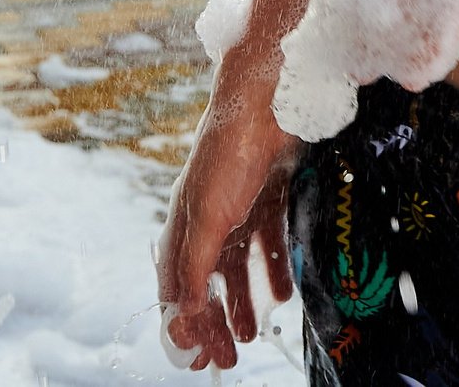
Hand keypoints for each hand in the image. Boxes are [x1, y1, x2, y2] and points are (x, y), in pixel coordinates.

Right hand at [157, 84, 298, 371]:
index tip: (195, 356)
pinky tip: (283, 292)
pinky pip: (267, 241)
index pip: (176, 286)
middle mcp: (206, 217)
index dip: (183, 323)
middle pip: (206, 281)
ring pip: (235, 265)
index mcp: (182, 225)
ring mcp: (237, 205)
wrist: (269, 101)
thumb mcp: (207, 218)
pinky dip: (272, 268)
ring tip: (252, 333)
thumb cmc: (229, 154)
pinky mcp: (267, 192)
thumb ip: (195, 265)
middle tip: (228, 358)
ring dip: (242, 301)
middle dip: (214, 321)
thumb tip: (183, 313)